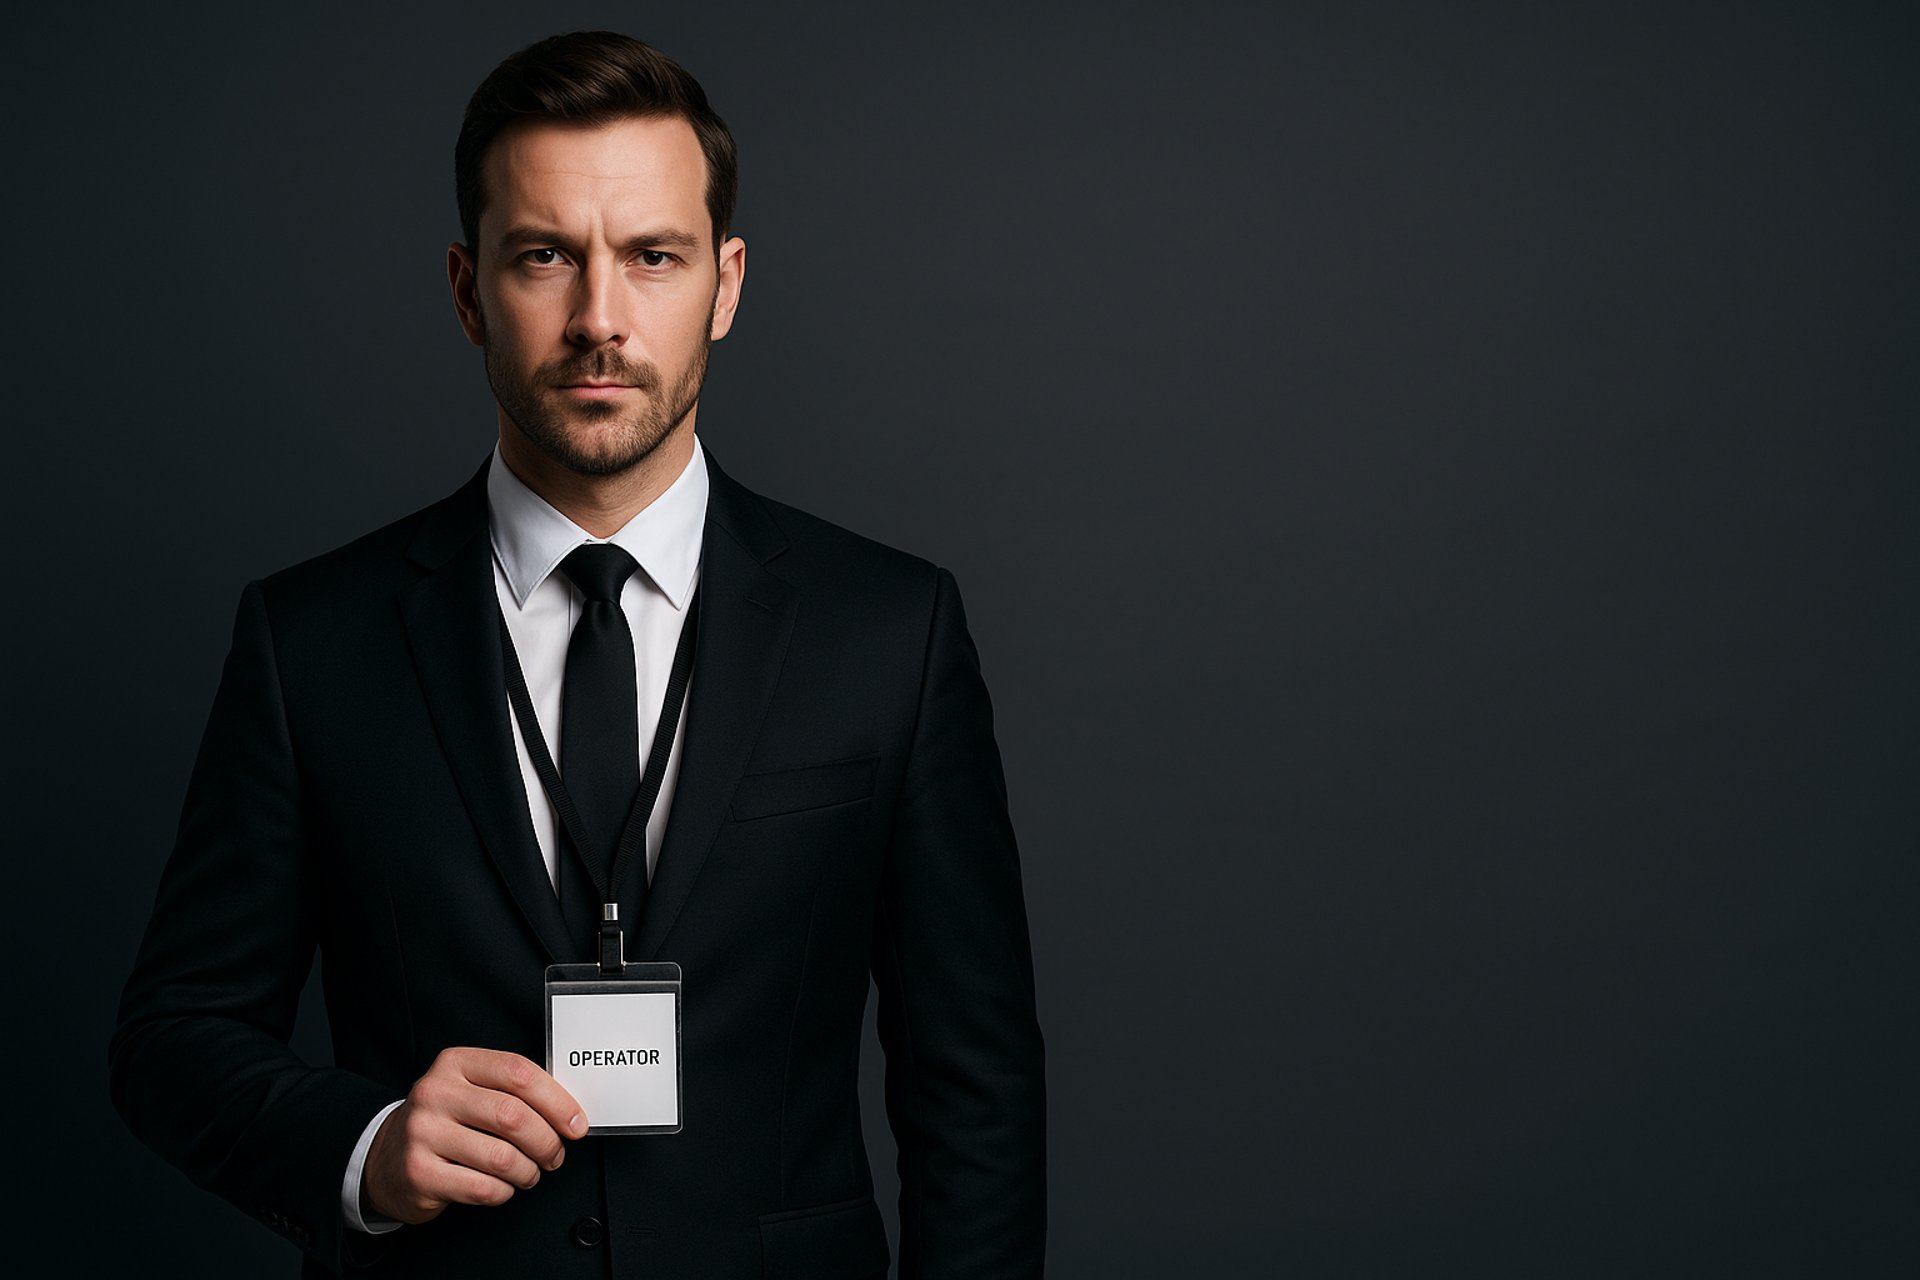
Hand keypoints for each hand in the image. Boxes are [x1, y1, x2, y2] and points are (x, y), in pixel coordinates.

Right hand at [363, 1047, 585, 1223]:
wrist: (385, 1159)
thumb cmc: (446, 1122)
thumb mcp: (471, 1090)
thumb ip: (513, 1091)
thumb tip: (570, 1112)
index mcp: (455, 1063)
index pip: (518, 1073)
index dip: (557, 1100)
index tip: (577, 1124)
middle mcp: (435, 1093)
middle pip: (513, 1116)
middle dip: (547, 1141)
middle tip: (555, 1155)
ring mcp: (422, 1133)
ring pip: (502, 1157)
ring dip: (529, 1171)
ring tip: (529, 1172)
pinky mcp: (419, 1173)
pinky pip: (483, 1188)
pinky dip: (504, 1192)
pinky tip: (501, 1187)